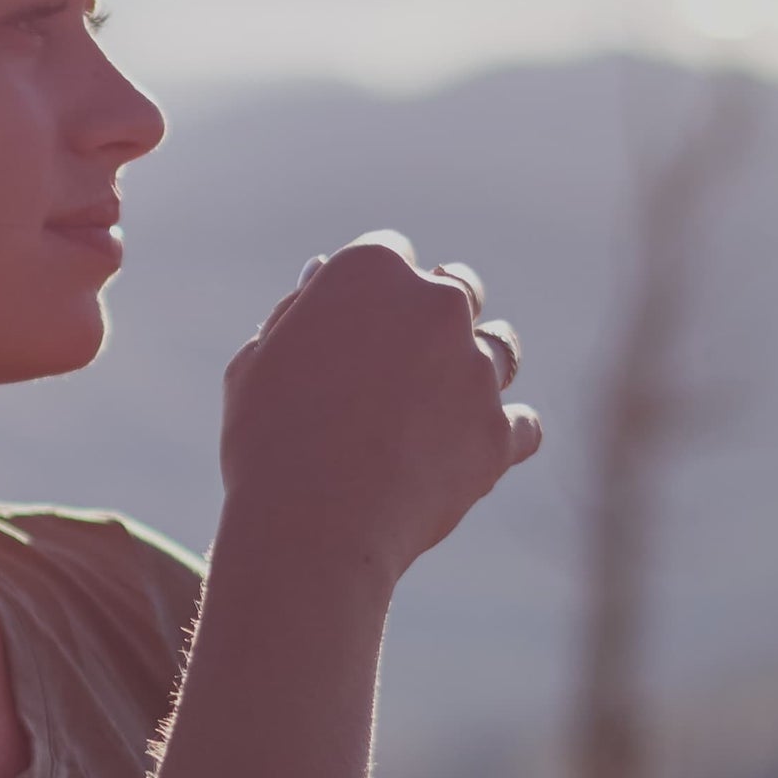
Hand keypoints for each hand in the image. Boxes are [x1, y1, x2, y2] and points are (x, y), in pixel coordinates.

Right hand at [216, 228, 540, 593]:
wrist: (312, 525)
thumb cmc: (267, 441)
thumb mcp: (255, 365)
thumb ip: (294, 313)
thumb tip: (319, 277)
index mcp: (371, 272)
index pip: (388, 252)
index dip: (372, 288)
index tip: (359, 320)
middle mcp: (436, 303)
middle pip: (457, 287)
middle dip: (437, 314)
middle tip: (407, 358)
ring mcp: (477, 367)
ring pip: (501, 348)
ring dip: (477, 367)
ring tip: (441, 406)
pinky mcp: (499, 431)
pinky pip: (522, 425)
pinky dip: (502, 436)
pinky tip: (472, 452)